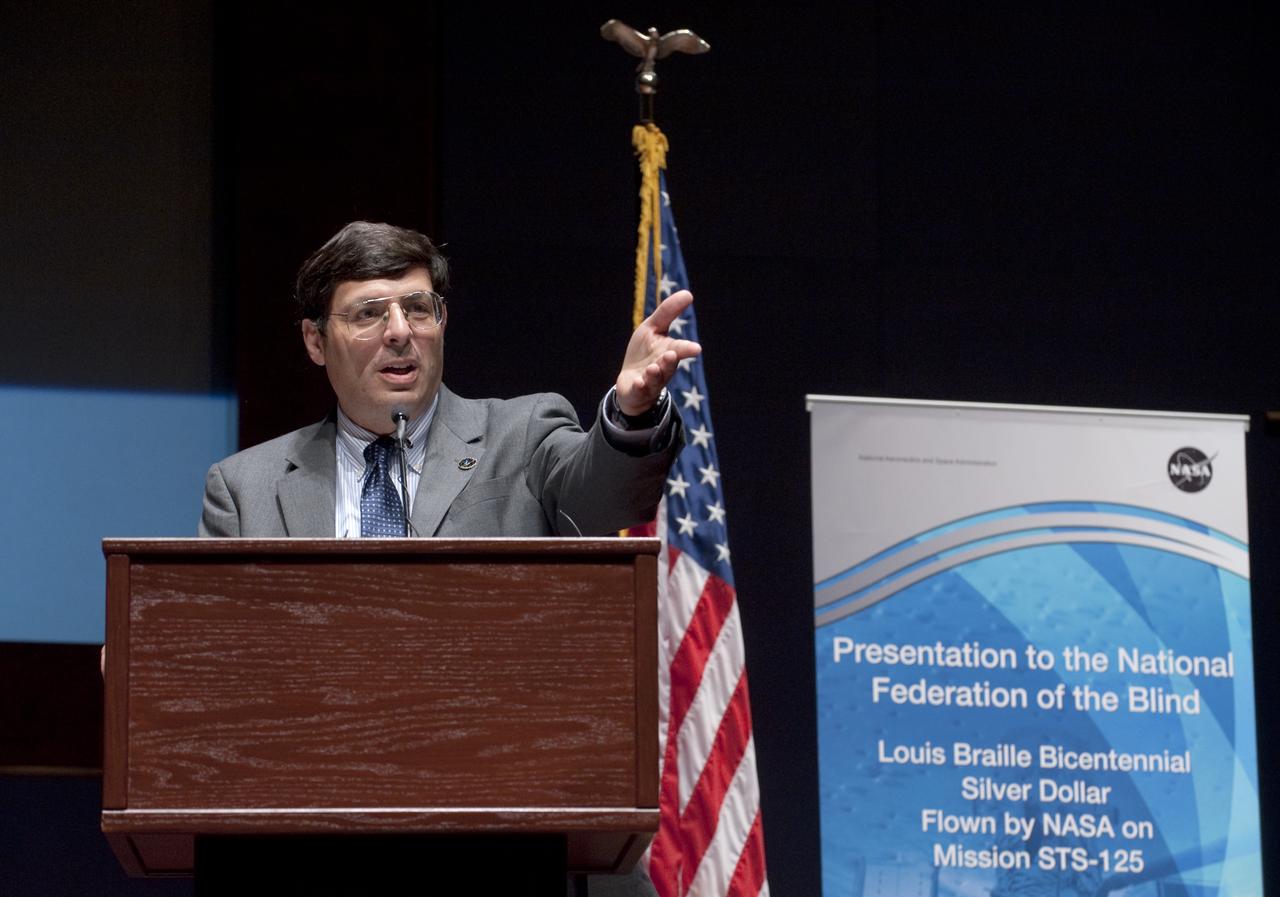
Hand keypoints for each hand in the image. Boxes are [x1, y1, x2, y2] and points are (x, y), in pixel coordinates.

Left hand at [615, 290, 701, 415]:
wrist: (631, 382)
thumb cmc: (645, 352)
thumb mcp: (653, 328)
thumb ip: (668, 312)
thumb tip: (688, 293)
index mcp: (669, 352)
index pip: (680, 349)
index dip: (687, 349)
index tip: (696, 349)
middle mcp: (663, 368)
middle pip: (668, 366)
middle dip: (670, 361)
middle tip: (671, 355)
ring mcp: (650, 381)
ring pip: (655, 379)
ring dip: (654, 373)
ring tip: (653, 368)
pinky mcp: (637, 391)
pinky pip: (639, 390)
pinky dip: (640, 386)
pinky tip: (639, 382)